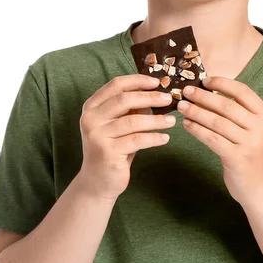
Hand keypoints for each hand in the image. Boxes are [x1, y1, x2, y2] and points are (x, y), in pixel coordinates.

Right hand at [77, 74, 176, 201]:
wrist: (97, 182)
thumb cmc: (113, 148)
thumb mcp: (118, 124)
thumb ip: (130, 109)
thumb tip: (156, 93)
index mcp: (92, 106)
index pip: (116, 85)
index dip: (137, 80)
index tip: (157, 82)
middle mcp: (91, 118)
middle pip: (124, 99)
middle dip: (150, 97)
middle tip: (168, 99)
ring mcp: (97, 135)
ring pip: (133, 121)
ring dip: (156, 120)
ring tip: (171, 121)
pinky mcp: (107, 152)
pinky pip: (137, 140)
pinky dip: (153, 138)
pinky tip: (165, 138)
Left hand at [177, 76, 262, 205]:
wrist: (262, 187)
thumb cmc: (252, 153)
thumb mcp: (252, 129)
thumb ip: (238, 112)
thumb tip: (207, 92)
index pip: (242, 91)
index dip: (222, 83)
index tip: (204, 80)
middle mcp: (259, 127)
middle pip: (226, 106)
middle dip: (203, 97)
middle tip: (185, 91)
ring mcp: (250, 143)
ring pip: (217, 122)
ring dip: (196, 112)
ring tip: (182, 107)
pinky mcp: (237, 158)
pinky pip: (212, 139)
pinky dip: (197, 130)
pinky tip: (187, 125)